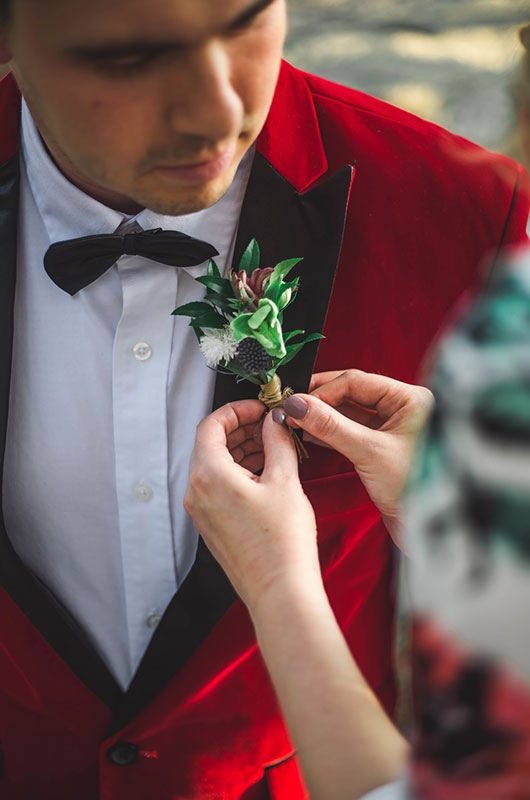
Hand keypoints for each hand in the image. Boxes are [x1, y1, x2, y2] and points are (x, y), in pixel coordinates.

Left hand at [184, 400, 318, 616]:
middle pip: (210, 444)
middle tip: (268, 424)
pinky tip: (265, 471)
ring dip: (241, 450)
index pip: (211, 425)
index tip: (259, 408)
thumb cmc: (281, 544)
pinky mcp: (212, 525)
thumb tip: (274, 421)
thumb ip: (277, 441)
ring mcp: (201, 511)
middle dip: (240, 429)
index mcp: (209, 475)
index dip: (236, 410)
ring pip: (215, 465)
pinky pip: (218, 486)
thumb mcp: (285, 480)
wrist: (279, 590)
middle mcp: (197, 492)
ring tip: (272, 446)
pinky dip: (238, 471)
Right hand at [283, 369, 433, 545]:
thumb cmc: (414, 488)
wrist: (427, 529)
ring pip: (349, 413)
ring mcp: (391, 429)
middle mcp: (402, 409)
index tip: (295, 401)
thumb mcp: (369, 452)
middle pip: (351, 393)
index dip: (323, 390)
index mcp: (409, 399)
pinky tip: (308, 433)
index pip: (357, 381)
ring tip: (294, 420)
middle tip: (290, 406)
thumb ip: (331, 425)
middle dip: (320, 400)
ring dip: (321, 416)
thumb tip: (298, 404)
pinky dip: (328, 432)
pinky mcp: (381, 448)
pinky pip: (350, 431)